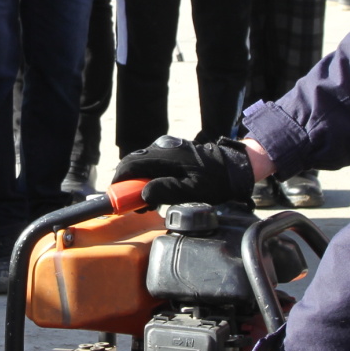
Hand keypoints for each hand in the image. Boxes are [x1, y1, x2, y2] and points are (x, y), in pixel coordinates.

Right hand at [111, 135, 254, 207]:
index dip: (120, 179)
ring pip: (142, 162)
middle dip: (127, 182)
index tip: (116, 196)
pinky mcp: (172, 151)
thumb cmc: (215, 181)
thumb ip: (166, 190)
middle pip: (134, 162)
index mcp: (166, 155)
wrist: (233, 167)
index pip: (132, 163)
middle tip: (130, 203)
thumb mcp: (192, 191)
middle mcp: (163, 147)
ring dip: (138, 180)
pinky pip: (152, 162)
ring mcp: (167, 147)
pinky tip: (156, 190)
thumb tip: (144, 194)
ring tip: (145, 201)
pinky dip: (148, 176)